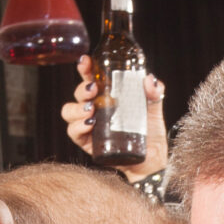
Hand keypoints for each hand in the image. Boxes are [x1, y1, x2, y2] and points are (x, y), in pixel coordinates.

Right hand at [61, 57, 168, 181]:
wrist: (152, 162)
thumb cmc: (151, 136)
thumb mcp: (154, 111)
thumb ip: (155, 94)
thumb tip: (150, 79)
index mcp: (108, 98)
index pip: (92, 79)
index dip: (85, 69)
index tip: (86, 61)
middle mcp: (96, 110)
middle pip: (78, 94)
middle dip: (81, 89)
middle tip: (93, 89)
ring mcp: (90, 127)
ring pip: (69, 111)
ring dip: (76, 108)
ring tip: (91, 109)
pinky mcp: (88, 143)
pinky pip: (73, 133)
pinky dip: (78, 126)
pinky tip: (90, 123)